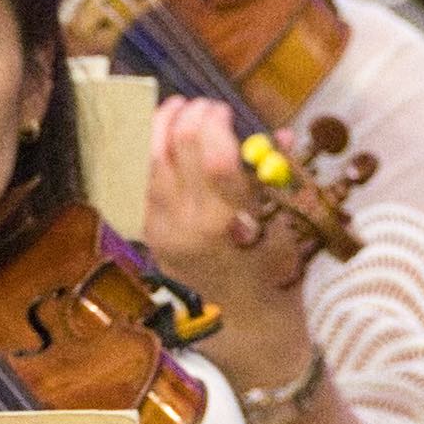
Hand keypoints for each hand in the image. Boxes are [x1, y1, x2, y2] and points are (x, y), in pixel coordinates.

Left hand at [133, 90, 299, 327]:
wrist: (241, 317)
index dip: (216, 124)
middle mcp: (191, 225)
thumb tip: (281, 136)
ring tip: (176, 109)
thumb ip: (276, 178)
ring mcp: (164, 229)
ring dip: (161, 126)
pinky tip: (159, 136)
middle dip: (189, 116)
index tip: (224, 110)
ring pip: (149, 160)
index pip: (216, 159)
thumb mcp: (283, 224)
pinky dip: (146, 152)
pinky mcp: (149, 232)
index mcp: (229, 223)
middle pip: (176, 151)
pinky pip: (140, 181)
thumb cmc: (269, 267)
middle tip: (202, 106)